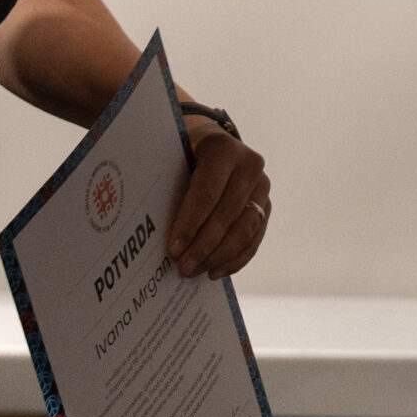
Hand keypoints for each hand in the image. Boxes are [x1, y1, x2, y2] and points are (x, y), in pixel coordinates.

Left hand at [165, 119, 269, 277]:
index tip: (173, 250)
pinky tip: (216, 271)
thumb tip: (149, 228)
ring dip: (219, 256)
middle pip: (226, 214)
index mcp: (224, 149)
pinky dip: (236, 259)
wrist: (214, 145)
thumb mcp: (175, 157)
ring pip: (245, 229)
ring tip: (196, 271)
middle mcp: (249, 165)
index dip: (190, 224)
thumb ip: (168, 183)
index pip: (207, 192)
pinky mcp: (266, 205)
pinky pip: (255, 238)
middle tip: (183, 268)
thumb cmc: (185, 154)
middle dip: (203, 246)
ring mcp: (262, 186)